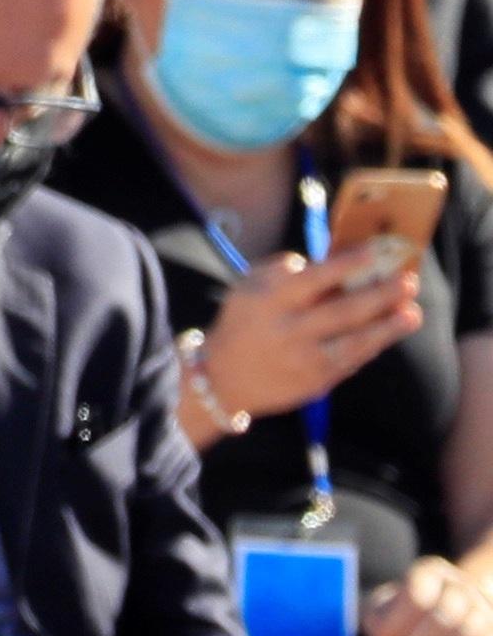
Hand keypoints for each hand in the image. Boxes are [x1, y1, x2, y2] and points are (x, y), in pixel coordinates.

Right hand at [200, 243, 420, 423]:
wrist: (223, 378)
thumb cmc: (243, 321)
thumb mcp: (248, 287)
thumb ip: (284, 271)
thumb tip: (330, 261)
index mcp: (267, 300)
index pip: (312, 279)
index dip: (345, 265)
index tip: (373, 252)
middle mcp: (286, 330)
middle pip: (342, 311)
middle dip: (380, 295)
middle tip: (408, 281)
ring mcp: (303, 359)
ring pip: (355, 341)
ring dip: (388, 327)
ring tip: (413, 313)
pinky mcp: (316, 383)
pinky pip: (352, 360)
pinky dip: (373, 345)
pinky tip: (390, 331)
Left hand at [365, 556, 492, 635]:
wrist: (438, 614)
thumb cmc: (400, 612)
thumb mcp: (382, 607)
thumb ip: (377, 617)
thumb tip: (379, 633)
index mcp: (431, 571)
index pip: (417, 597)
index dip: (396, 627)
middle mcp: (461, 585)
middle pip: (445, 618)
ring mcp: (484, 608)